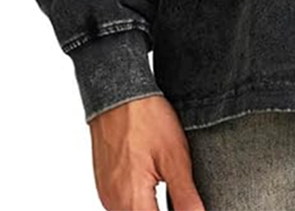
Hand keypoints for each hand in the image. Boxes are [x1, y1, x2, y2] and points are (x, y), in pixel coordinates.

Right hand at [89, 95, 204, 210]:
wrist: (118, 95)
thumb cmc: (145, 119)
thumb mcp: (175, 157)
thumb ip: (185, 196)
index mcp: (132, 201)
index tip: (188, 206)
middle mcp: (114, 204)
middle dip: (164, 210)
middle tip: (184, 200)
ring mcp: (107, 195)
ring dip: (152, 209)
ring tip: (172, 193)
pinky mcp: (106, 185)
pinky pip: (123, 205)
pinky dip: (141, 203)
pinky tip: (156, 188)